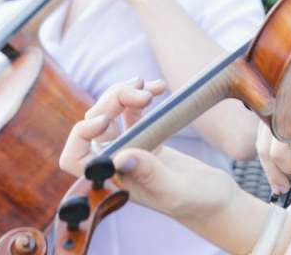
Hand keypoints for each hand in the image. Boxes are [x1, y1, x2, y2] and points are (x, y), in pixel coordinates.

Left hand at [58, 78, 235, 221]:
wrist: (216, 198)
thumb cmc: (197, 202)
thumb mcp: (175, 191)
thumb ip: (149, 174)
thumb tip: (121, 156)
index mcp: (112, 181)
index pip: (74, 157)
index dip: (81, 134)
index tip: (105, 120)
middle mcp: (114, 163)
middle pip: (94, 124)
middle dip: (113, 101)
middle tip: (142, 94)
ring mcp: (128, 147)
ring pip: (109, 111)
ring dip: (125, 93)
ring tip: (149, 87)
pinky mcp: (144, 136)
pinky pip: (130, 109)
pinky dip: (141, 94)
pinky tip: (158, 88)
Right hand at [255, 108, 290, 193]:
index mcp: (285, 117)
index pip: (275, 152)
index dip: (285, 168)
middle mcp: (272, 111)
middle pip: (263, 149)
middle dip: (272, 173)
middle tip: (280, 190)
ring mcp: (270, 109)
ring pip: (262, 142)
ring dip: (269, 164)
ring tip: (278, 182)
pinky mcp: (272, 110)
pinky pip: (265, 134)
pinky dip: (270, 151)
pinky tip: (278, 163)